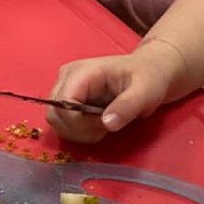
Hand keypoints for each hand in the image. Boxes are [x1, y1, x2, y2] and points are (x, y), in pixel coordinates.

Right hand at [47, 40, 187, 140]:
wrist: (149, 71)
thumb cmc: (148, 78)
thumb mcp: (145, 92)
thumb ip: (126, 107)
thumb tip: (107, 123)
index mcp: (81, 72)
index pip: (63, 104)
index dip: (80, 123)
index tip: (105, 125)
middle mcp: (66, 79)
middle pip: (54, 115)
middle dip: (79, 130)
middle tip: (105, 127)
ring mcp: (64, 89)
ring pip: (56, 122)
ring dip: (80, 132)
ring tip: (103, 124)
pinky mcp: (67, 99)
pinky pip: (62, 124)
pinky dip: (79, 132)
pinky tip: (97, 124)